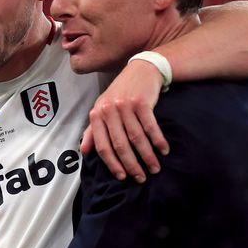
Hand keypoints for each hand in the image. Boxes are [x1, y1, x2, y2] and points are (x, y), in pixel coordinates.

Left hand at [82, 60, 168, 182]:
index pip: (102, 145)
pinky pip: (151, 127)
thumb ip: (92, 130)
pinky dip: (158, 141)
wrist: (141, 69)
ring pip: (137, 138)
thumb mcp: (102, 108)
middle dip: (132, 165)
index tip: (123, 177)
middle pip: (120, 145)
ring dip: (147, 156)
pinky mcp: (142, 102)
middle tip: (141, 177)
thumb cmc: (120, 92)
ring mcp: (125, 105)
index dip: (112, 164)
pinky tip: (164, 150)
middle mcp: (109, 110)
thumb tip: (83, 151)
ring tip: (155, 168)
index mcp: (97, 114)